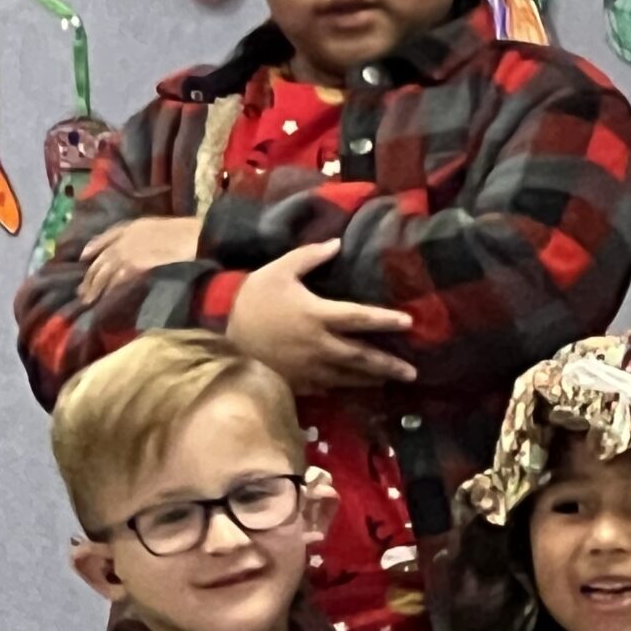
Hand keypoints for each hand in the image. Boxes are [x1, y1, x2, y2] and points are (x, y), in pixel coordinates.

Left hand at [77, 217, 204, 304]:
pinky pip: (116, 281)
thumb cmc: (180, 231)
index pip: (102, 239)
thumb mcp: (154, 225)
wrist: (190, 238)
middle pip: (99, 261)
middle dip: (89, 277)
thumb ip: (137, 233)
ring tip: (88, 300)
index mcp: (128, 228)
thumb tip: (126, 246)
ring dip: (94, 288)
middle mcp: (122, 241)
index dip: (92, 249)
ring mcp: (126, 254)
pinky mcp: (133, 267)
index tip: (83, 258)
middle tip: (82, 291)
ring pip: (104, 273)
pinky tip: (105, 299)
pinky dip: (109, 291)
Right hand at [224, 239, 418, 390]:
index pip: (360, 318)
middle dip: (388, 365)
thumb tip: (337, 242)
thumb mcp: (278, 270)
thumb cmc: (252, 300)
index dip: (386, 320)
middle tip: (412, 372)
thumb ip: (310, 256)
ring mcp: (308, 367)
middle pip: (361, 356)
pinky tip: (357, 388)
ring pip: (347, 377)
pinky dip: (345, 387)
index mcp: (317, 315)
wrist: (219, 334)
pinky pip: (327, 387)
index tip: (409, 322)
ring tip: (391, 380)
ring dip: (371, 379)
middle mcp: (318, 345)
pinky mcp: (297, 382)